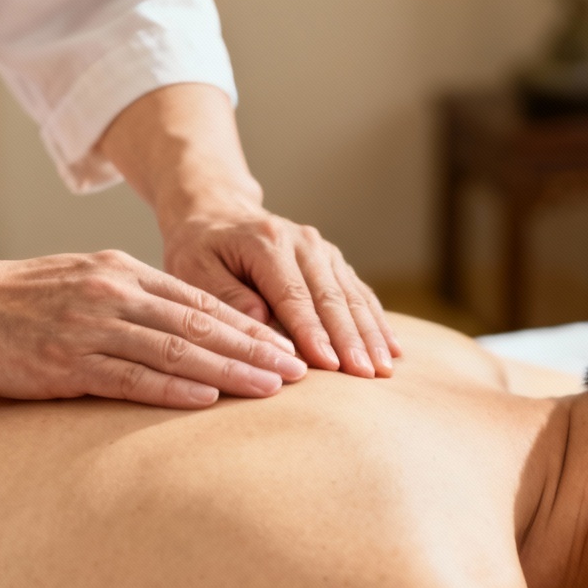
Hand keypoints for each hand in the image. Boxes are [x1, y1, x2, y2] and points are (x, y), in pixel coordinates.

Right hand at [0, 249, 307, 408]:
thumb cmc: (24, 298)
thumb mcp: (87, 281)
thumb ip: (136, 298)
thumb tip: (187, 323)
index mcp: (125, 273)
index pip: (202, 301)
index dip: (249, 325)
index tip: (287, 344)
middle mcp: (116, 295)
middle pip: (201, 324)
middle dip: (255, 349)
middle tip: (299, 371)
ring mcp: (92, 328)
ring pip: (176, 350)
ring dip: (229, 370)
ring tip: (271, 387)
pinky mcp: (67, 363)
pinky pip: (130, 377)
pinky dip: (173, 387)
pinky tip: (208, 398)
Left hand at [161, 209, 401, 377]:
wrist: (218, 213)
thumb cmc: (200, 250)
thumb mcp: (194, 269)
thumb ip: (226, 296)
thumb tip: (262, 321)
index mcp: (266, 243)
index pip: (294, 296)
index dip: (313, 332)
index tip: (328, 365)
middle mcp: (302, 242)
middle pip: (332, 298)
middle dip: (351, 339)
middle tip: (366, 374)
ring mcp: (323, 250)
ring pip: (352, 297)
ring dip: (371, 334)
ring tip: (384, 368)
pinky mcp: (334, 262)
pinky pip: (360, 294)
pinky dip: (377, 321)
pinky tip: (392, 348)